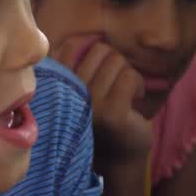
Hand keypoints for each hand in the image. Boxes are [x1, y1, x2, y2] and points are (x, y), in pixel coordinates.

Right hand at [53, 36, 151, 166]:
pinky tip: (134, 101)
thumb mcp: (82, 88)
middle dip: (114, 63)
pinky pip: (130, 76)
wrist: (119, 158)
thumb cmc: (102, 119)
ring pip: (116, 60)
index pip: (70, 45)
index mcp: (57, 85)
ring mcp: (89, 103)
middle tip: (115, 87)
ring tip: (124, 94)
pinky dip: (138, 84)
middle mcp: (67, 94)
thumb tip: (90, 36)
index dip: (94, 53)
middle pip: (99, 49)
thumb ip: (76, 64)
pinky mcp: (112, 112)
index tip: (99, 76)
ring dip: (128, 74)